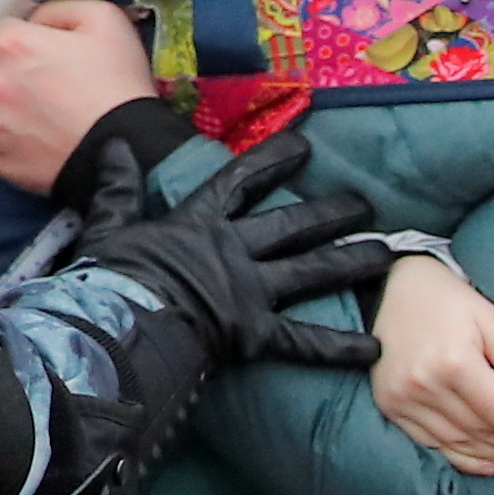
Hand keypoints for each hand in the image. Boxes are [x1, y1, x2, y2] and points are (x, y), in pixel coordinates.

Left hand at [0, 0, 163, 196]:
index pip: (1, 30)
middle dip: (4, 67)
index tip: (46, 54)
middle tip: (39, 81)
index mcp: (11, 44)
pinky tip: (24, 132)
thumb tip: (34, 21)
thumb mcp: (104, 19)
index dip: (26, 39)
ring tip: (28, 108)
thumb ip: (58, 9)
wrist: (127, 151)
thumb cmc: (118, 84)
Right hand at [57, 127, 400, 372]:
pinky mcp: (256, 333)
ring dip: (351, 262)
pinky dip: (340, 346)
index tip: (306, 147)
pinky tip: (375, 347)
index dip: (275, 161)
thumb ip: (117, 189)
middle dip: (332, 212)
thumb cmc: (110, 280)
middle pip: (292, 224)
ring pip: (312, 271)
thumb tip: (115, 147)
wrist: (120, 328)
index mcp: (198, 223)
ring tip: (386, 255)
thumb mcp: (107, 227)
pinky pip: (305, 341)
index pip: (242, 181)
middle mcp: (234, 251)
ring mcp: (250, 291)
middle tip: (366, 204)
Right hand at [369, 252, 493, 472]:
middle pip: (481, 432)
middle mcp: (424, 384)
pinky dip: (460, 457)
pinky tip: (486, 462)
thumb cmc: (451, 302)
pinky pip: (430, 442)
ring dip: (493, 457)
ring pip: (458, 442)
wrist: (391, 288)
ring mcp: (402, 398)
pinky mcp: (390, 405)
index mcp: (454, 361)